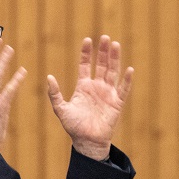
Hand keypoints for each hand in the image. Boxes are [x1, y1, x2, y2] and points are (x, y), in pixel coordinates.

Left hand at [47, 35, 133, 159]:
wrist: (87, 141)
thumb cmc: (74, 127)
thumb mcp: (61, 109)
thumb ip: (54, 94)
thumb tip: (49, 77)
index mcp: (84, 86)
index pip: (85, 65)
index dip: (86, 53)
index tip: (87, 40)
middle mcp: (97, 87)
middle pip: (102, 65)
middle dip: (103, 51)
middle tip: (104, 37)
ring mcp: (108, 94)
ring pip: (113, 72)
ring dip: (114, 59)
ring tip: (115, 45)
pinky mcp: (117, 103)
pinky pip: (123, 89)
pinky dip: (127, 80)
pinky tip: (129, 69)